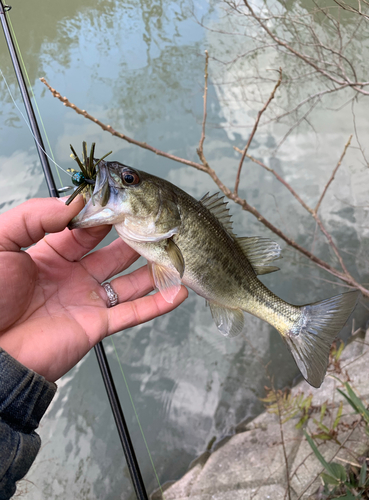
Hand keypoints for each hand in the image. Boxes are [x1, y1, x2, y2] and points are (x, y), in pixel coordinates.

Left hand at [0, 197, 187, 381]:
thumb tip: (76, 202)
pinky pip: (132, 313)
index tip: (127, 201)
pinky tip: (177, 292)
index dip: (106, 214)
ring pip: (130, 281)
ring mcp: (88, 300)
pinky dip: (156, 305)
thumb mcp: (1, 242)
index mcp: (52, 253)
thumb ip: (35, 216)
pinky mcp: (97, 326)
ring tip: (176, 252)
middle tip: (159, 222)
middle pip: (114, 252)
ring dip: (153, 269)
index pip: (87, 228)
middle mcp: (74, 274)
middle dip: (136, 237)